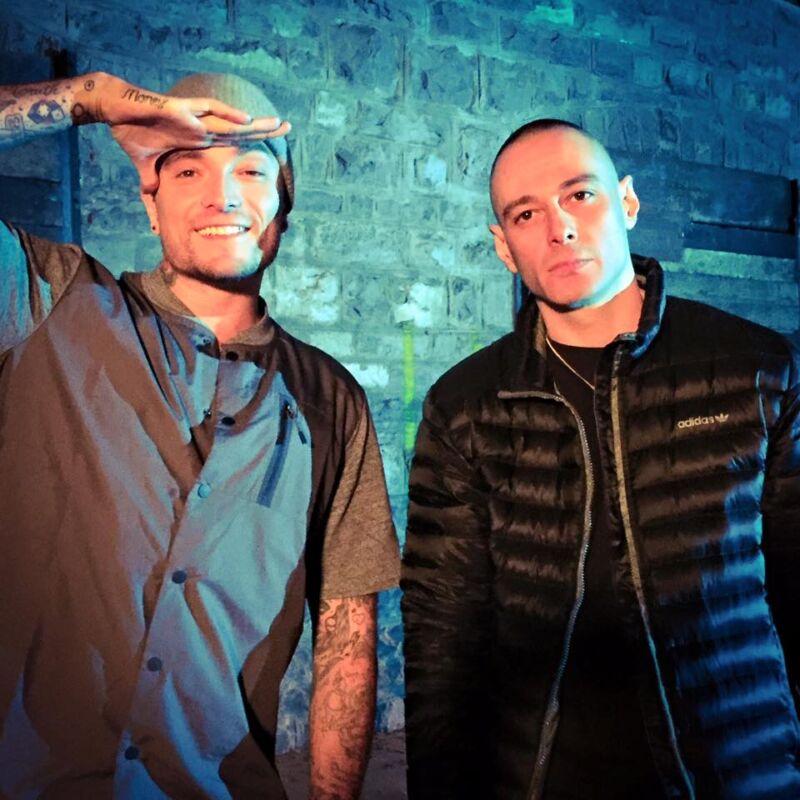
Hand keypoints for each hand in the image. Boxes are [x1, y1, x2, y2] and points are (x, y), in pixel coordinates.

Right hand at [92, 75, 289, 191]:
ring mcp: (192, 117)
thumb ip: (152, 179)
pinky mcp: (179, 109)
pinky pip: (206, 110)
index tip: (273, 146)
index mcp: (197, 138)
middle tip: (289, 126)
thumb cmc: (131, 130)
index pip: (231, 141)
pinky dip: (225, 115)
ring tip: (276, 122)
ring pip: (229, 119)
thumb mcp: (146, 164)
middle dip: (263, 128)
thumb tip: (150, 195)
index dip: (251, 142)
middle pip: (238, 129)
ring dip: (252, 122)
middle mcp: (200, 127)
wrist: (113, 108)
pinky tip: (244, 119)